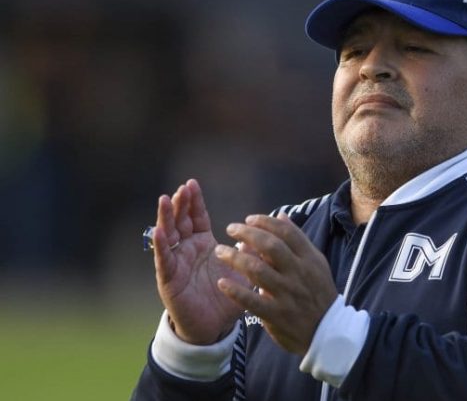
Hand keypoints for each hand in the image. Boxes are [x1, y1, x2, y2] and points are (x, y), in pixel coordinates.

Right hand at [151, 179, 247, 343]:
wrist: (212, 327)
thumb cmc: (226, 298)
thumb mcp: (241, 271)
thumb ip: (250, 253)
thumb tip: (263, 234)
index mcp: (203, 245)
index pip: (197, 218)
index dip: (194, 202)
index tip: (192, 183)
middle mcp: (186, 250)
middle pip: (180, 221)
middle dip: (180, 203)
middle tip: (183, 187)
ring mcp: (175, 263)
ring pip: (168, 235)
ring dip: (166, 218)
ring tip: (165, 200)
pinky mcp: (168, 279)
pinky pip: (163, 259)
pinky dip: (160, 244)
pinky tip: (159, 231)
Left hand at [214, 213, 337, 354]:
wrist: (328, 331)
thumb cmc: (318, 293)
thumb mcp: (316, 263)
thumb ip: (298, 240)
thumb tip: (281, 216)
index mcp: (309, 259)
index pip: (287, 233)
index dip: (266, 222)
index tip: (249, 219)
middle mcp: (298, 273)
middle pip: (271, 247)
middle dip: (248, 233)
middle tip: (231, 228)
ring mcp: (287, 294)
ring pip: (258, 270)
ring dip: (235, 258)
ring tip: (220, 251)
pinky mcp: (276, 314)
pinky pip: (252, 301)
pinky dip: (236, 291)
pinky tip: (222, 282)